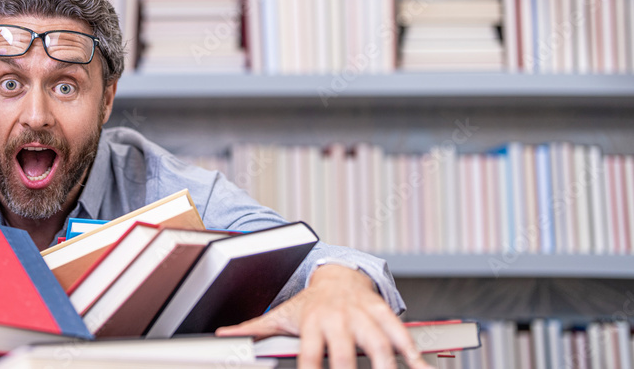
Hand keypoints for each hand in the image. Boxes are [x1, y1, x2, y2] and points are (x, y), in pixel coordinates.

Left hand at [216, 265, 432, 368]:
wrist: (338, 273)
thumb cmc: (309, 303)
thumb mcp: (281, 314)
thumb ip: (252, 328)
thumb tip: (220, 336)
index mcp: (312, 323)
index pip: (311, 355)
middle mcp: (338, 319)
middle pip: (345, 353)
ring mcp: (363, 315)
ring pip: (378, 343)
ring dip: (387, 365)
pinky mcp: (383, 312)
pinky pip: (401, 334)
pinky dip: (413, 353)